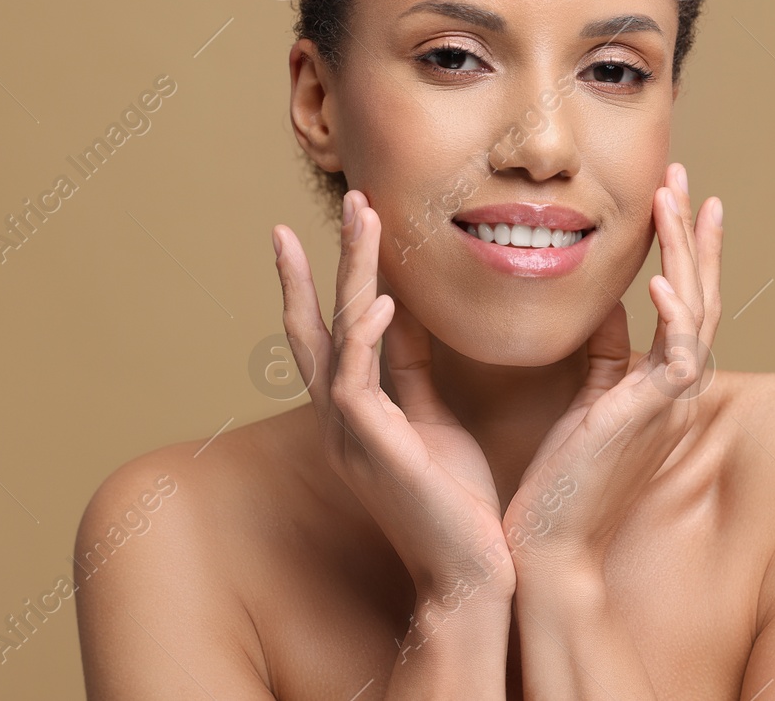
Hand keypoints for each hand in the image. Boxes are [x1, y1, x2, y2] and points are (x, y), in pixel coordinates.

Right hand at [272, 191, 515, 602]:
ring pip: (336, 335)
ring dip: (351, 272)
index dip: (314, 282)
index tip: (305, 232)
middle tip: (338, 200)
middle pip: (314, 324)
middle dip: (320, 260)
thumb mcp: (431, 422)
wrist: (469, 574)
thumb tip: (408, 318)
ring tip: (364, 215)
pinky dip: (366, 335)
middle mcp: (339, 420)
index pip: (326, 334)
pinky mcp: (372, 447)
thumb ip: (412, 373)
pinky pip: (357, 380)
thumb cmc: (456, 505)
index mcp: (354, 415)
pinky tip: (386, 299)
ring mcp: (348, 434)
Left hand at [500, 162, 722, 577]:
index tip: (674, 199)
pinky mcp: (648, 418)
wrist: (547, 546)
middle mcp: (671, 389)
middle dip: (692, 233)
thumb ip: (601, 353)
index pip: (680, 301)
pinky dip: (671, 316)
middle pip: (699, 295)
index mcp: (655, 384)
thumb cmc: (559, 483)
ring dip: (685, 252)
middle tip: (685, 177)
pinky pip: (675, 358)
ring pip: (695, 311)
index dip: (681, 249)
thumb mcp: (585, 401)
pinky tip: (658, 281)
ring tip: (676, 198)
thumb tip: (606, 303)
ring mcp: (666, 403)